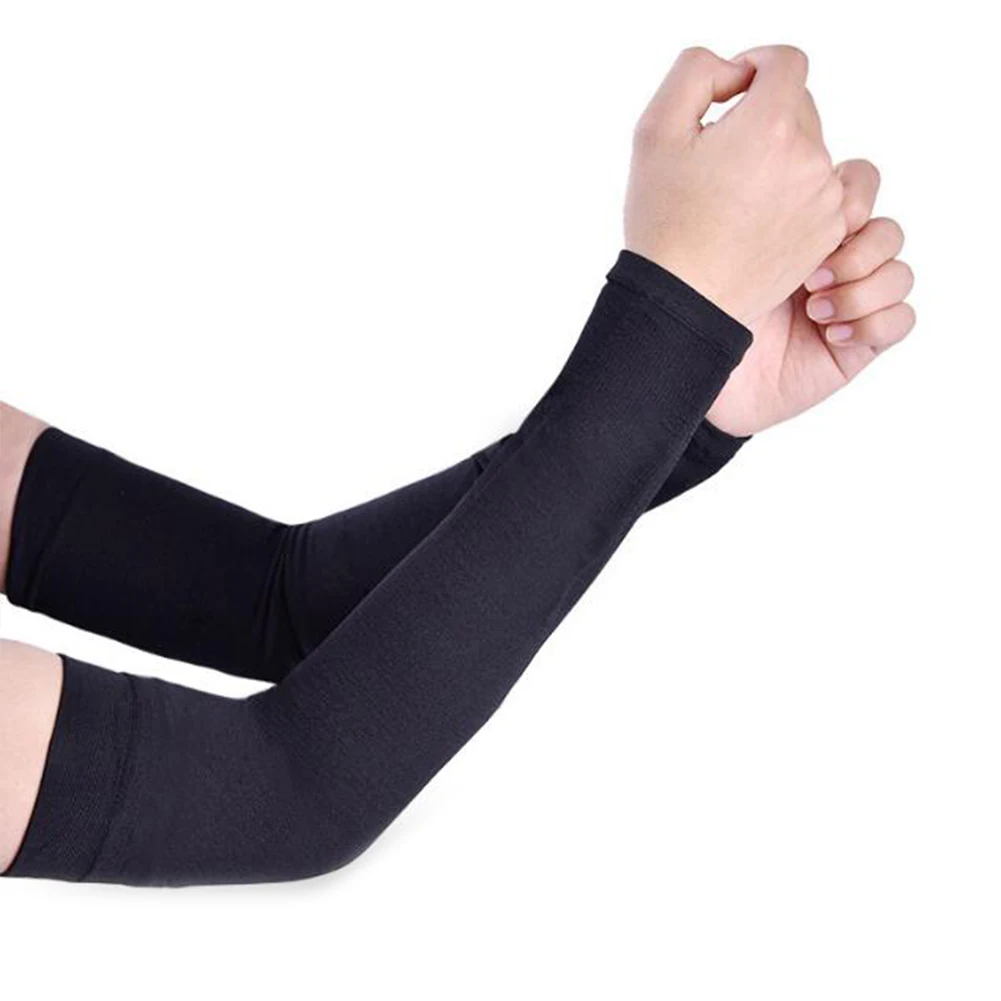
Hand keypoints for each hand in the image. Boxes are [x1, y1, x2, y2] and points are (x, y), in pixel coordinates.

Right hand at [624, 44, 845, 326]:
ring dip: (777, 160)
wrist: (684, 302)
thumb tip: (734, 71)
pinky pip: (819, 194)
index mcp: (771, 125)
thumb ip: (696, 71)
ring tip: (734, 196)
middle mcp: (810, 158)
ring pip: (809, 152)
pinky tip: (753, 220)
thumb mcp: (655, 130)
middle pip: (801, 108)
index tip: (732, 93)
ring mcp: (824, 200)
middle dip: (763, 119)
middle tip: (719, 159)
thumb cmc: (664, 224)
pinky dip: (792, 197)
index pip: (787, 63)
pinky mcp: (827, 233)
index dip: (757, 67)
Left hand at [706, 159, 915, 435]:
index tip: (813, 214)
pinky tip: (829, 333)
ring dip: (863, 287)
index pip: (858, 183)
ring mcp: (848, 302)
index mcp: (803, 226)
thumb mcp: (716, 234)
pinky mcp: (858, 344)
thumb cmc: (696, 303)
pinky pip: (902, 320)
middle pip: (887, 229)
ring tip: (814, 307)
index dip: (852, 193)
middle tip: (811, 274)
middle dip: (858, 247)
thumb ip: (749, 190)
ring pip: (900, 272)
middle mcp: (831, 261)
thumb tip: (786, 147)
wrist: (692, 367)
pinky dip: (873, 322)